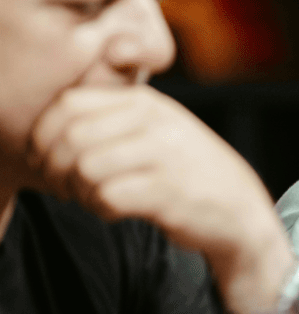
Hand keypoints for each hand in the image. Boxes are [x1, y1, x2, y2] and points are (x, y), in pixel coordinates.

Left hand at [26, 86, 292, 308]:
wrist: (240, 211)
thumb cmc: (187, 173)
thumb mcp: (154, 130)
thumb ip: (110, 119)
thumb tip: (46, 129)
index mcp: (145, 102)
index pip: (68, 105)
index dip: (44, 136)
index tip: (48, 161)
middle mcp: (154, 121)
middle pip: (71, 138)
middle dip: (57, 169)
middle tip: (67, 188)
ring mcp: (164, 155)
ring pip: (85, 168)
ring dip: (80, 192)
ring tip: (96, 200)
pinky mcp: (168, 191)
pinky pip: (108, 197)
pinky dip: (102, 210)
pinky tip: (116, 212)